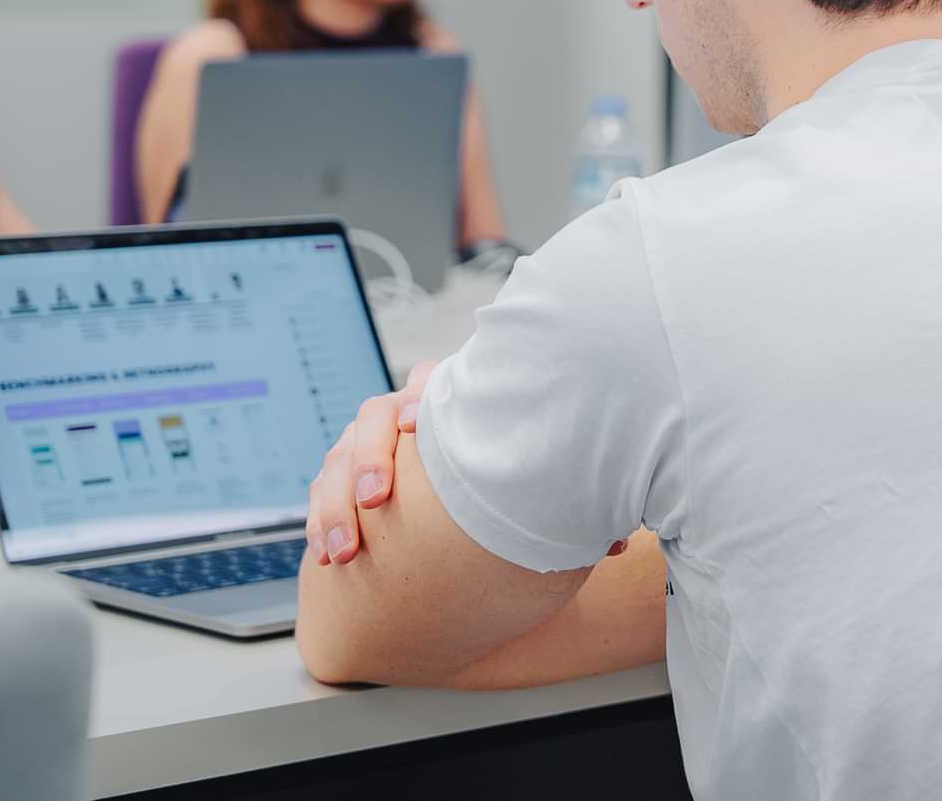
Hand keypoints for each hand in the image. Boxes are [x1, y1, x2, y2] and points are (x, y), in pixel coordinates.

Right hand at [302, 360, 629, 566]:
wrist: (474, 507)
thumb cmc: (512, 487)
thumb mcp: (540, 489)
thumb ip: (570, 502)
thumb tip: (619, 545)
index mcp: (453, 407)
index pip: (429, 383)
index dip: (421, 399)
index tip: (421, 428)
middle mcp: (404, 420)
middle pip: (372, 418)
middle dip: (370, 458)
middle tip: (381, 498)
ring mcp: (368, 450)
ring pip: (338, 460)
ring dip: (337, 505)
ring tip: (346, 551)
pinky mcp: (344, 484)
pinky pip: (321, 494)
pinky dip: (321, 524)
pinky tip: (330, 558)